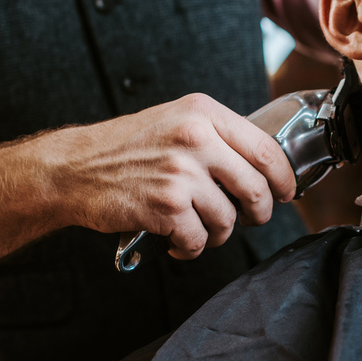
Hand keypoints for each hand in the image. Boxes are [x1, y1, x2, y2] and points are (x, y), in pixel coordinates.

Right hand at [49, 94, 295, 259]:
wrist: (75, 167)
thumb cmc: (126, 146)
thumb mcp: (177, 120)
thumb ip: (217, 135)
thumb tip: (261, 164)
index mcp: (204, 112)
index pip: (265, 147)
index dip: (284, 176)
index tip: (286, 192)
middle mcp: (197, 138)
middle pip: (256, 187)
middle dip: (259, 212)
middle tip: (251, 218)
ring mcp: (181, 172)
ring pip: (229, 219)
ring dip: (219, 233)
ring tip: (201, 228)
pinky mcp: (166, 206)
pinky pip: (199, 240)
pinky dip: (192, 248)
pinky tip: (178, 241)